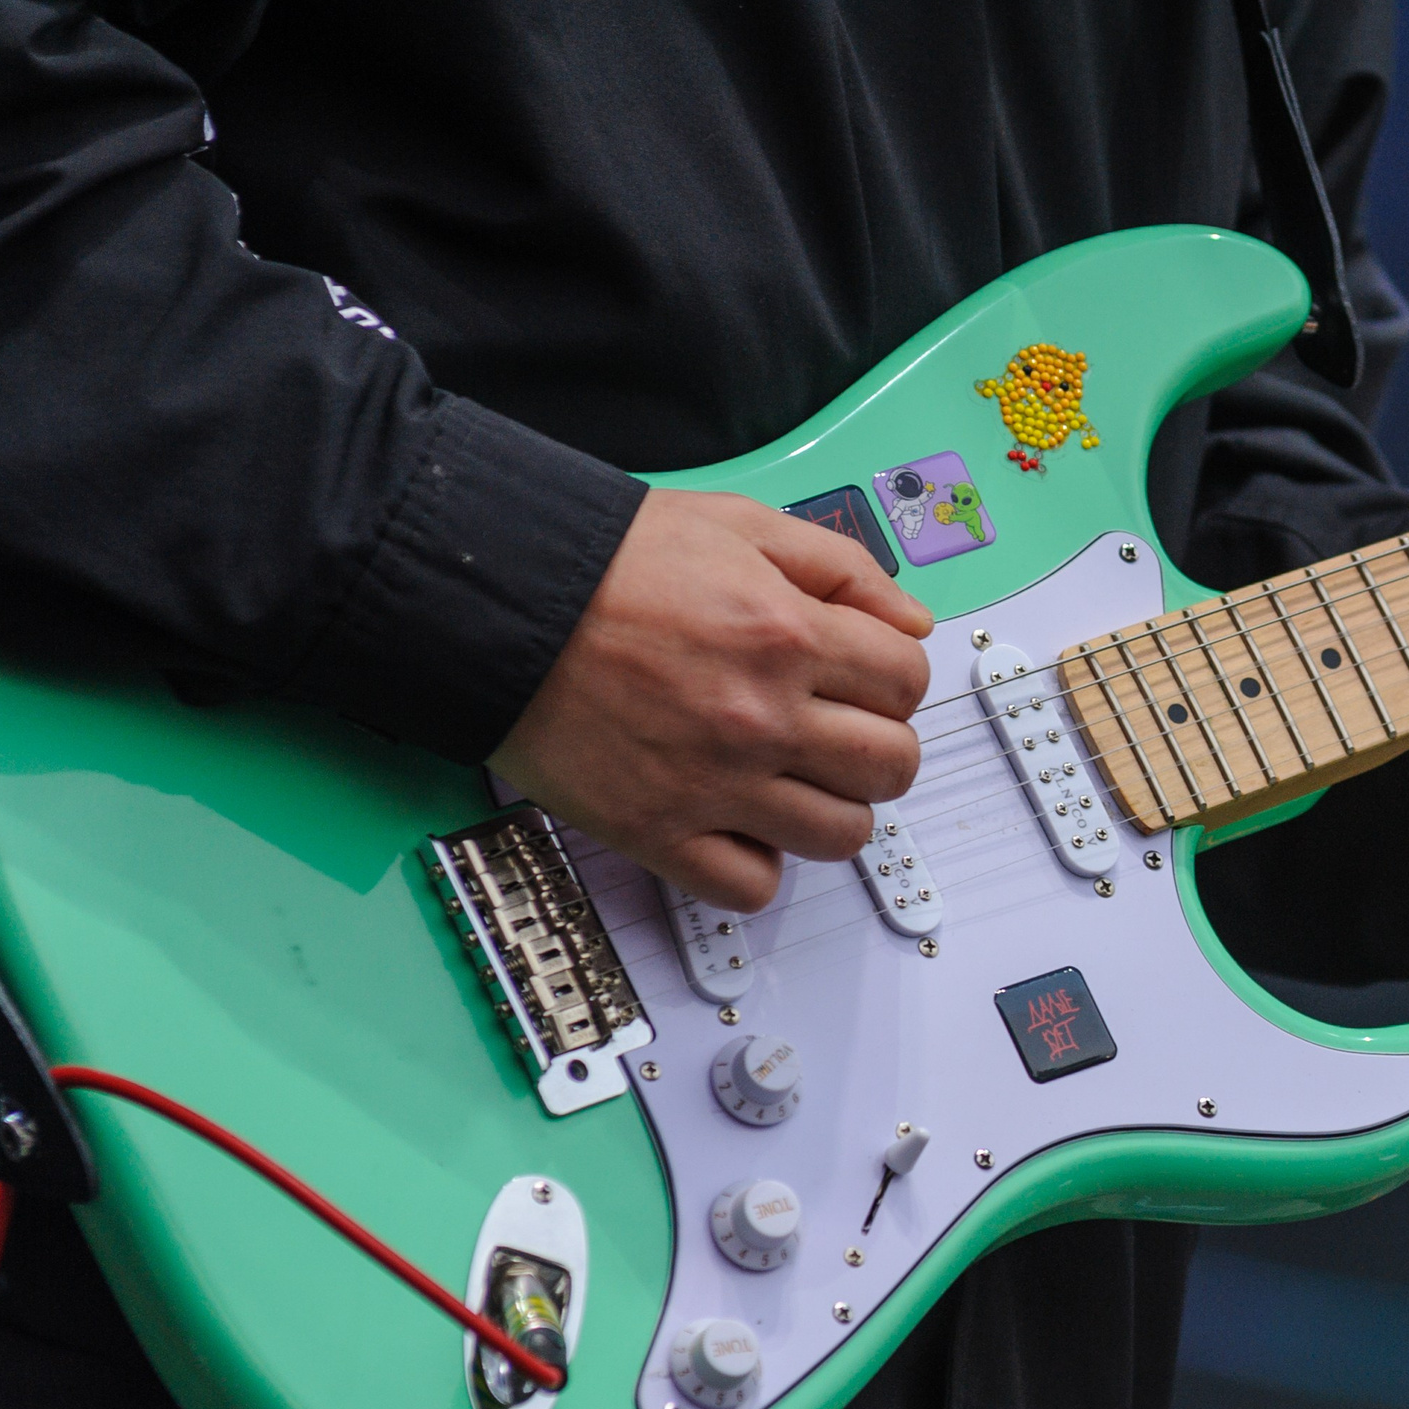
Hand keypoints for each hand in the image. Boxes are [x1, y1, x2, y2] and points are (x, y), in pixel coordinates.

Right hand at [491, 489, 932, 911]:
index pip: (907, 681)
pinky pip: (752, 886)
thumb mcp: (737, 522)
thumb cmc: (605, 562)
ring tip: (793, 780)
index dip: (894, 677)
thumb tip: (911, 621)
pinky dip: (758, 864)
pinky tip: (740, 824)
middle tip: (839, 733)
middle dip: (879, 746)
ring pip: (840, 835)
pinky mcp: (658, 833)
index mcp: (786, 635)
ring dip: (832, 809)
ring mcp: (712, 785)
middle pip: (891, 766)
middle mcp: (760, 717)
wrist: (498, 604)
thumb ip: (839, 566)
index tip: (865, 679)